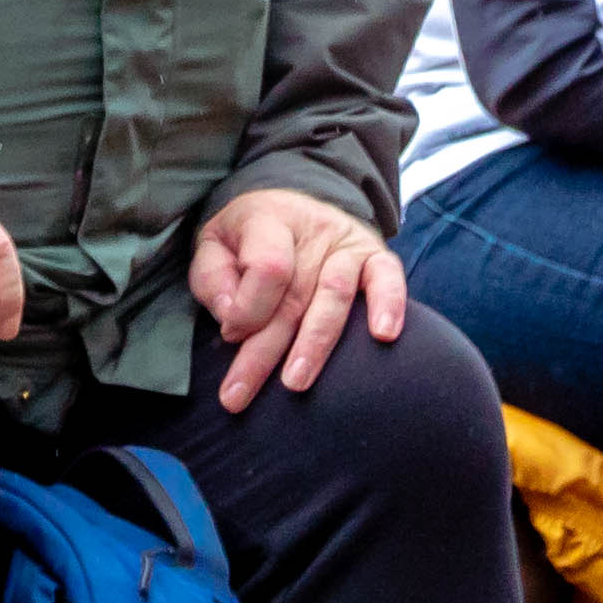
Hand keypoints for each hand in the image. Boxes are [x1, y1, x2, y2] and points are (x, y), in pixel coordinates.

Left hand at [191, 183, 408, 411]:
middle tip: (240, 395)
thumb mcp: (213, 246)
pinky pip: (388, 278)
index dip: (248, 308)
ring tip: (296, 383)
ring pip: (335, 295)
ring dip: (315, 344)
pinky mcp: (376, 255)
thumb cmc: (244, 240)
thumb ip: (213, 279)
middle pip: (293, 296)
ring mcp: (347, 242)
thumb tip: (233, 320)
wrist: (288, 206)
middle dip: (265, 352)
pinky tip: (384, 336)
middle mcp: (312, 230)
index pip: (267, 267)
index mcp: (267, 218)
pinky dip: (389, 305)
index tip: (230, 334)